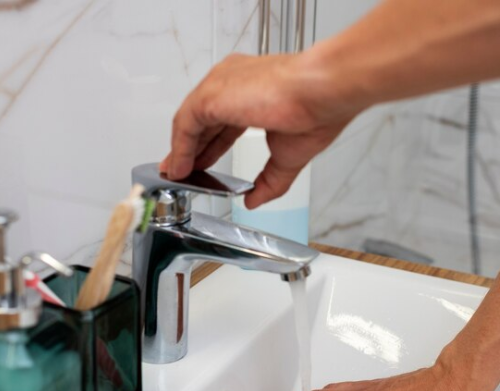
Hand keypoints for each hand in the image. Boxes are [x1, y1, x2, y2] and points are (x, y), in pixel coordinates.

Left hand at [161, 53, 355, 208]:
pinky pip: (185, 125)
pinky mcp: (211, 96)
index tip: (202, 165)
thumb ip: (268, 181)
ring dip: (182, 150)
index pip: (222, 119)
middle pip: (202, 119)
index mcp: (252, 88)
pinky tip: (179, 167)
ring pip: (190, 120)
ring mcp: (221, 85)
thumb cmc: (317, 110)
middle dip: (192, 148)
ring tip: (176, 173)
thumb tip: (254, 201)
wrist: (323, 92)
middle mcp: (233, 81)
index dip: (211, 145)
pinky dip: (181, 148)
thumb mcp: (286, 157)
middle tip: (183, 171)